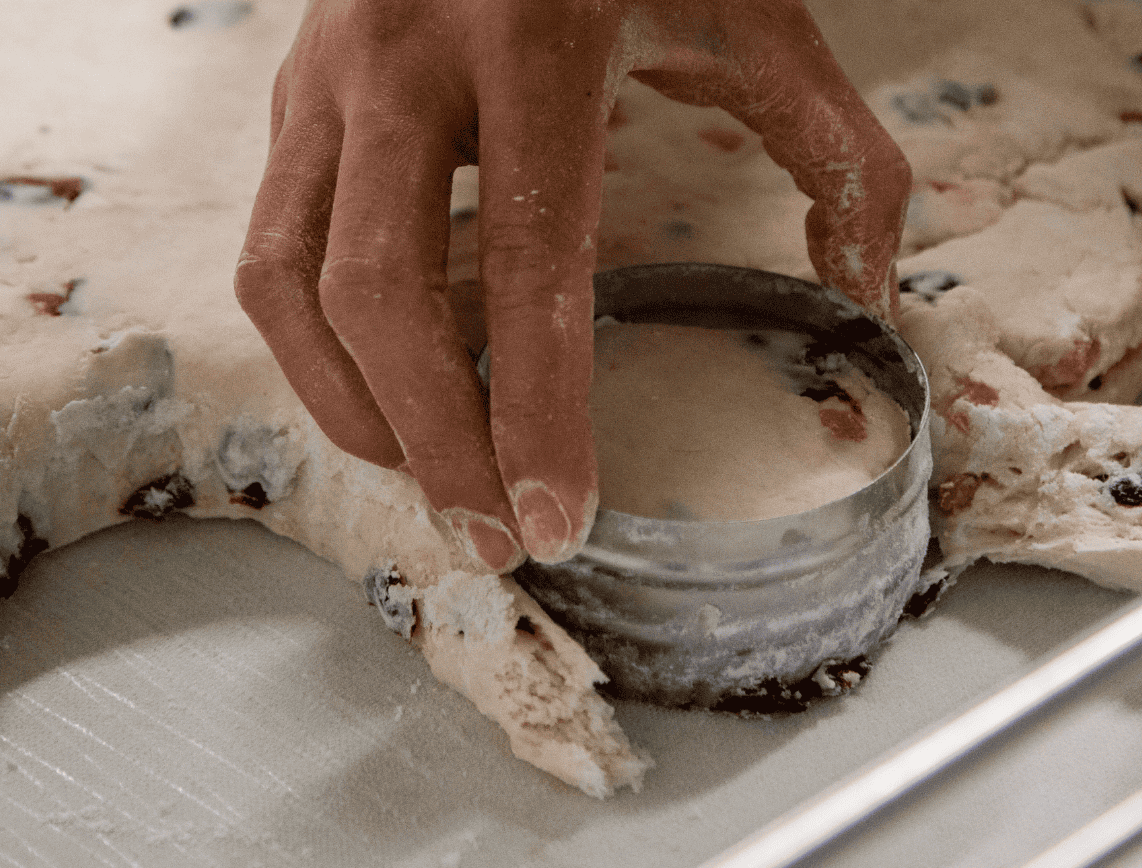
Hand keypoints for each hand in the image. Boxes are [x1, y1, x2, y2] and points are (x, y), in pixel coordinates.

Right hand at [234, 0, 910, 570]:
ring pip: (291, 279)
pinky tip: (390, 392)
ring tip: (433, 484)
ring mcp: (329, 66)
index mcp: (534, 32)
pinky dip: (320, 344)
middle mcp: (407, 49)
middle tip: (496, 540)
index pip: (528, 255)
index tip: (558, 514)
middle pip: (379, 289)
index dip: (536, 403)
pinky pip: (275, 243)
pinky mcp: (292, 85)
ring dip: (352, 408)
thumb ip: (837, 149)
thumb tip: (865, 294)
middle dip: (435, 441)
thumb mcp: (759, 9)